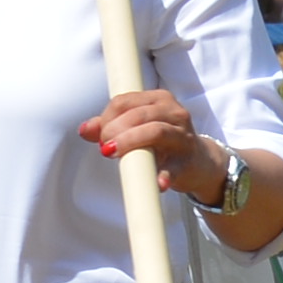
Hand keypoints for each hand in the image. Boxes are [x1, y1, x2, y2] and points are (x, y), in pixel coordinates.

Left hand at [88, 85, 209, 186]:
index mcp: (159, 100)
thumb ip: (111, 127)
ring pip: (156, 131)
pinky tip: (157, 182)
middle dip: (115, 130)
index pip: (125, 101)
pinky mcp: (186, 163)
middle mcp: (174, 113)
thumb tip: (85, 130)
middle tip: (105, 147)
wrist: (198, 163)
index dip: (107, 117)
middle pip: (138, 115)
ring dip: (130, 142)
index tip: (100, 134)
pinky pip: (173, 168)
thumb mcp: (138, 128)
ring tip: (113, 153)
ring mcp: (183, 137)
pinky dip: (163, 175)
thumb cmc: (163, 143)